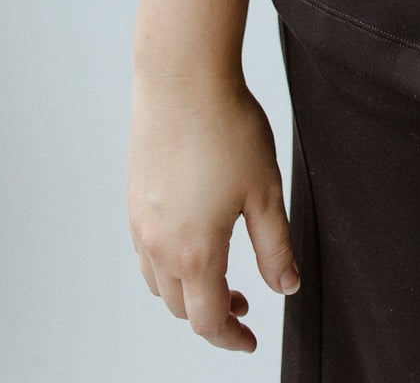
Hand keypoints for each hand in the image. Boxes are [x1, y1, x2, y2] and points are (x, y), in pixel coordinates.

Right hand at [128, 70, 299, 354]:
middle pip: (180, 307)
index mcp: (194, 252)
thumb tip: (285, 286)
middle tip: (243, 303)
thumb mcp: (266, 191)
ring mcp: (140, 223)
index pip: (207, 320)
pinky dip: (169, 264)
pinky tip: (194, 238)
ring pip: (159, 282)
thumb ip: (275, 247)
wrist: (182, 78)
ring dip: (187, 291)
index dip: (230, 338)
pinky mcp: (133, 199)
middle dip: (212, 314)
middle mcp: (158, 245)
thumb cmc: (226, 127)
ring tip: (220, 275)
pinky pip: (145, 252)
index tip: (249, 340)